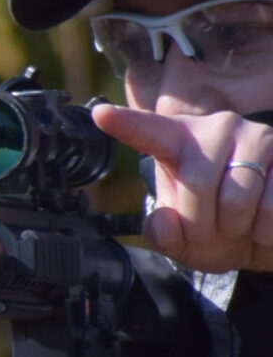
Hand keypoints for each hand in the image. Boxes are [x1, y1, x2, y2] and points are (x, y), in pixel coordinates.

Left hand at [92, 103, 272, 272]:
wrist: (271, 239)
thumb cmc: (220, 232)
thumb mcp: (183, 241)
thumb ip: (162, 234)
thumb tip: (165, 221)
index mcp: (179, 142)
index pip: (148, 131)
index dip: (125, 124)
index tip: (101, 115)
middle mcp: (217, 129)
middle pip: (195, 181)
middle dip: (200, 223)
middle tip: (209, 232)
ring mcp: (259, 137)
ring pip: (236, 196)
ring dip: (234, 227)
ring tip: (238, 225)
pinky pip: (272, 205)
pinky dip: (264, 230)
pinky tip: (264, 225)